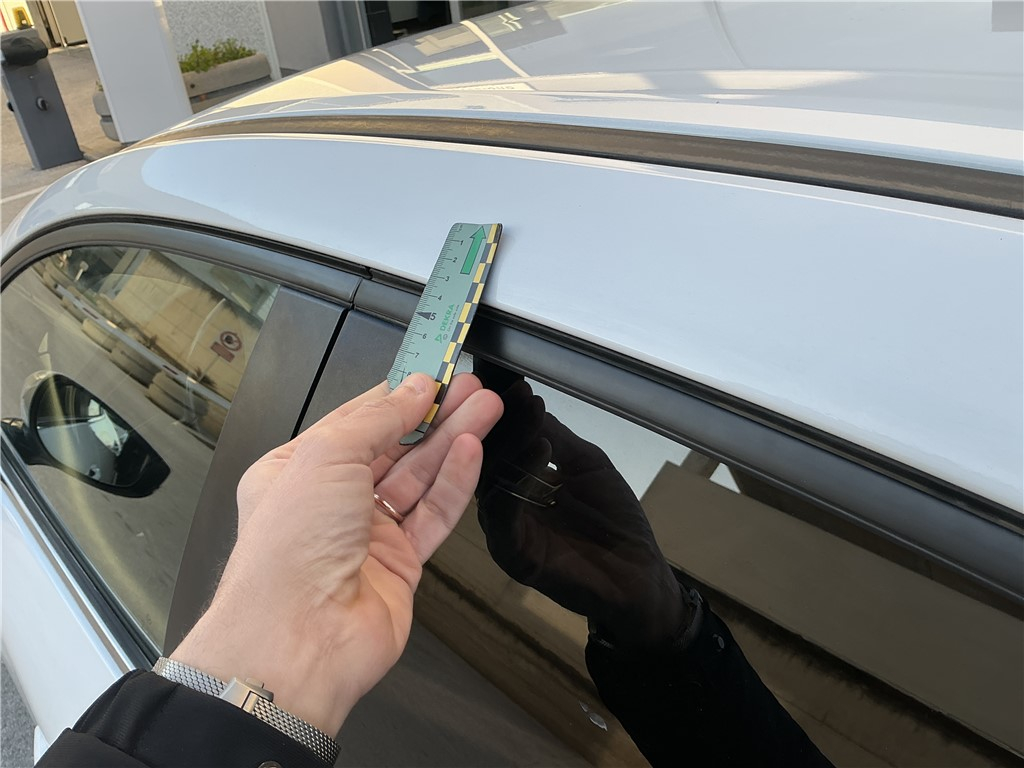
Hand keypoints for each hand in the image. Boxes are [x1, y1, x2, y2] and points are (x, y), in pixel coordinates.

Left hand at [171, 372, 502, 734]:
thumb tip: (412, 390)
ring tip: (485, 408)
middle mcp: (331, 502)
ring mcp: (367, 536)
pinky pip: (433, 514)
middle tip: (470, 388)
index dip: (396, 396)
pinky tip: (471, 452)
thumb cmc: (288, 552)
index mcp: (296, 471)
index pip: (355, 421)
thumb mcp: (325, 456)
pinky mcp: (400, 564)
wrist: (300, 638)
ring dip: (452, 441)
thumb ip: (377, 419)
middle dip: (434, 414)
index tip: (432, 374)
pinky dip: (454, 482)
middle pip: (394, 447)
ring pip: (419, 478)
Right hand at [476, 375, 686, 648]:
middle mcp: (502, 504)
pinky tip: (540, 450)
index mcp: (515, 483)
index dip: (498, 410)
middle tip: (501, 385)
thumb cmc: (615, 522)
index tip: (500, 375)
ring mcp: (504, 529)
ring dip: (510, 442)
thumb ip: (555, 437)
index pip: (497, 441)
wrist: (639, 578)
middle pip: (486, 457)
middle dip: (496, 419)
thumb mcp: (585, 466)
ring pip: (492, 480)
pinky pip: (504, 514)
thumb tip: (526, 397)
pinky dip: (518, 480)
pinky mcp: (514, 553)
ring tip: (527, 407)